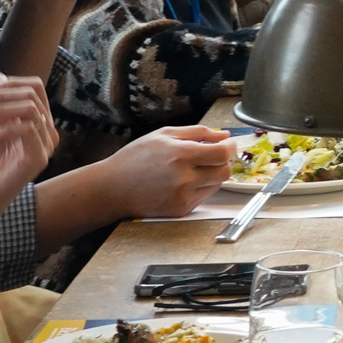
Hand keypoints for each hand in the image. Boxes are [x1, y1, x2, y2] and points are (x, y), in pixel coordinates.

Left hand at [0, 74, 58, 215]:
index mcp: (42, 121)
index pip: (36, 88)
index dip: (13, 83)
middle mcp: (49, 131)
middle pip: (32, 96)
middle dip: (2, 95)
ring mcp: (47, 145)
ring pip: (31, 109)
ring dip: (1, 109)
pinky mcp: (40, 157)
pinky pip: (29, 129)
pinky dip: (7, 126)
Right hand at [96, 125, 237, 218]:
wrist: (112, 188)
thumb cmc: (135, 158)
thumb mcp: (164, 135)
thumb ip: (198, 132)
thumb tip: (224, 134)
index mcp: (180, 154)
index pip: (222, 154)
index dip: (230, 147)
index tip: (228, 143)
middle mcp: (184, 178)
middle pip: (224, 171)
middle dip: (224, 161)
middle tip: (214, 155)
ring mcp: (183, 196)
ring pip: (216, 184)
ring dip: (213, 174)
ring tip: (194, 167)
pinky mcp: (180, 210)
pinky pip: (203, 196)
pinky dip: (200, 187)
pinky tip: (184, 181)